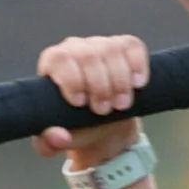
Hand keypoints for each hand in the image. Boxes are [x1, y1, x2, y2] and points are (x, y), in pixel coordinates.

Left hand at [33, 34, 148, 167]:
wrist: (104, 126)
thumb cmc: (76, 128)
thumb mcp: (57, 142)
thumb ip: (50, 143)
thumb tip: (59, 136)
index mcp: (53, 64)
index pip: (59, 58)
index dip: (72, 79)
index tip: (81, 103)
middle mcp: (75, 49)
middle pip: (88, 54)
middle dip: (99, 85)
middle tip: (103, 111)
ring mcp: (101, 45)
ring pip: (112, 50)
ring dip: (120, 81)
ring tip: (120, 105)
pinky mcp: (124, 47)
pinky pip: (133, 46)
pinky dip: (137, 65)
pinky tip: (138, 84)